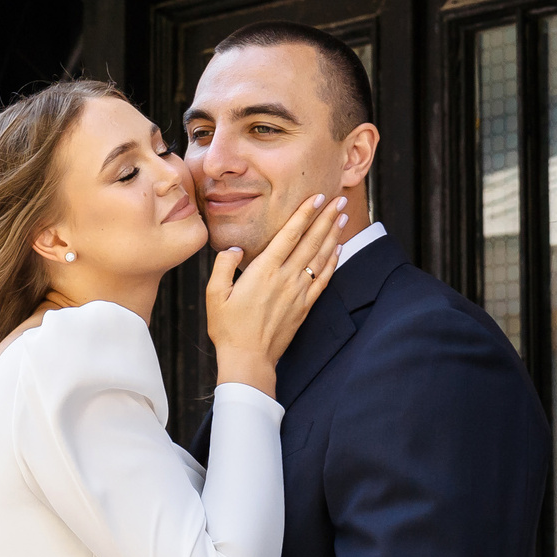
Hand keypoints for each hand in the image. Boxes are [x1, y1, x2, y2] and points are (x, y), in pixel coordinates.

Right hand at [206, 193, 346, 395]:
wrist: (248, 358)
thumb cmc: (227, 327)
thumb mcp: (214, 294)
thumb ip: (223, 266)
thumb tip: (235, 249)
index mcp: (263, 271)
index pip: (289, 235)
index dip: (305, 214)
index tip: (317, 198)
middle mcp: (285, 278)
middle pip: (311, 241)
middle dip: (325, 218)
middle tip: (338, 200)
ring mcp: (298, 292)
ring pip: (321, 257)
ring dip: (333, 235)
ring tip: (342, 217)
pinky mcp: (305, 306)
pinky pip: (323, 279)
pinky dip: (333, 262)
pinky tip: (338, 250)